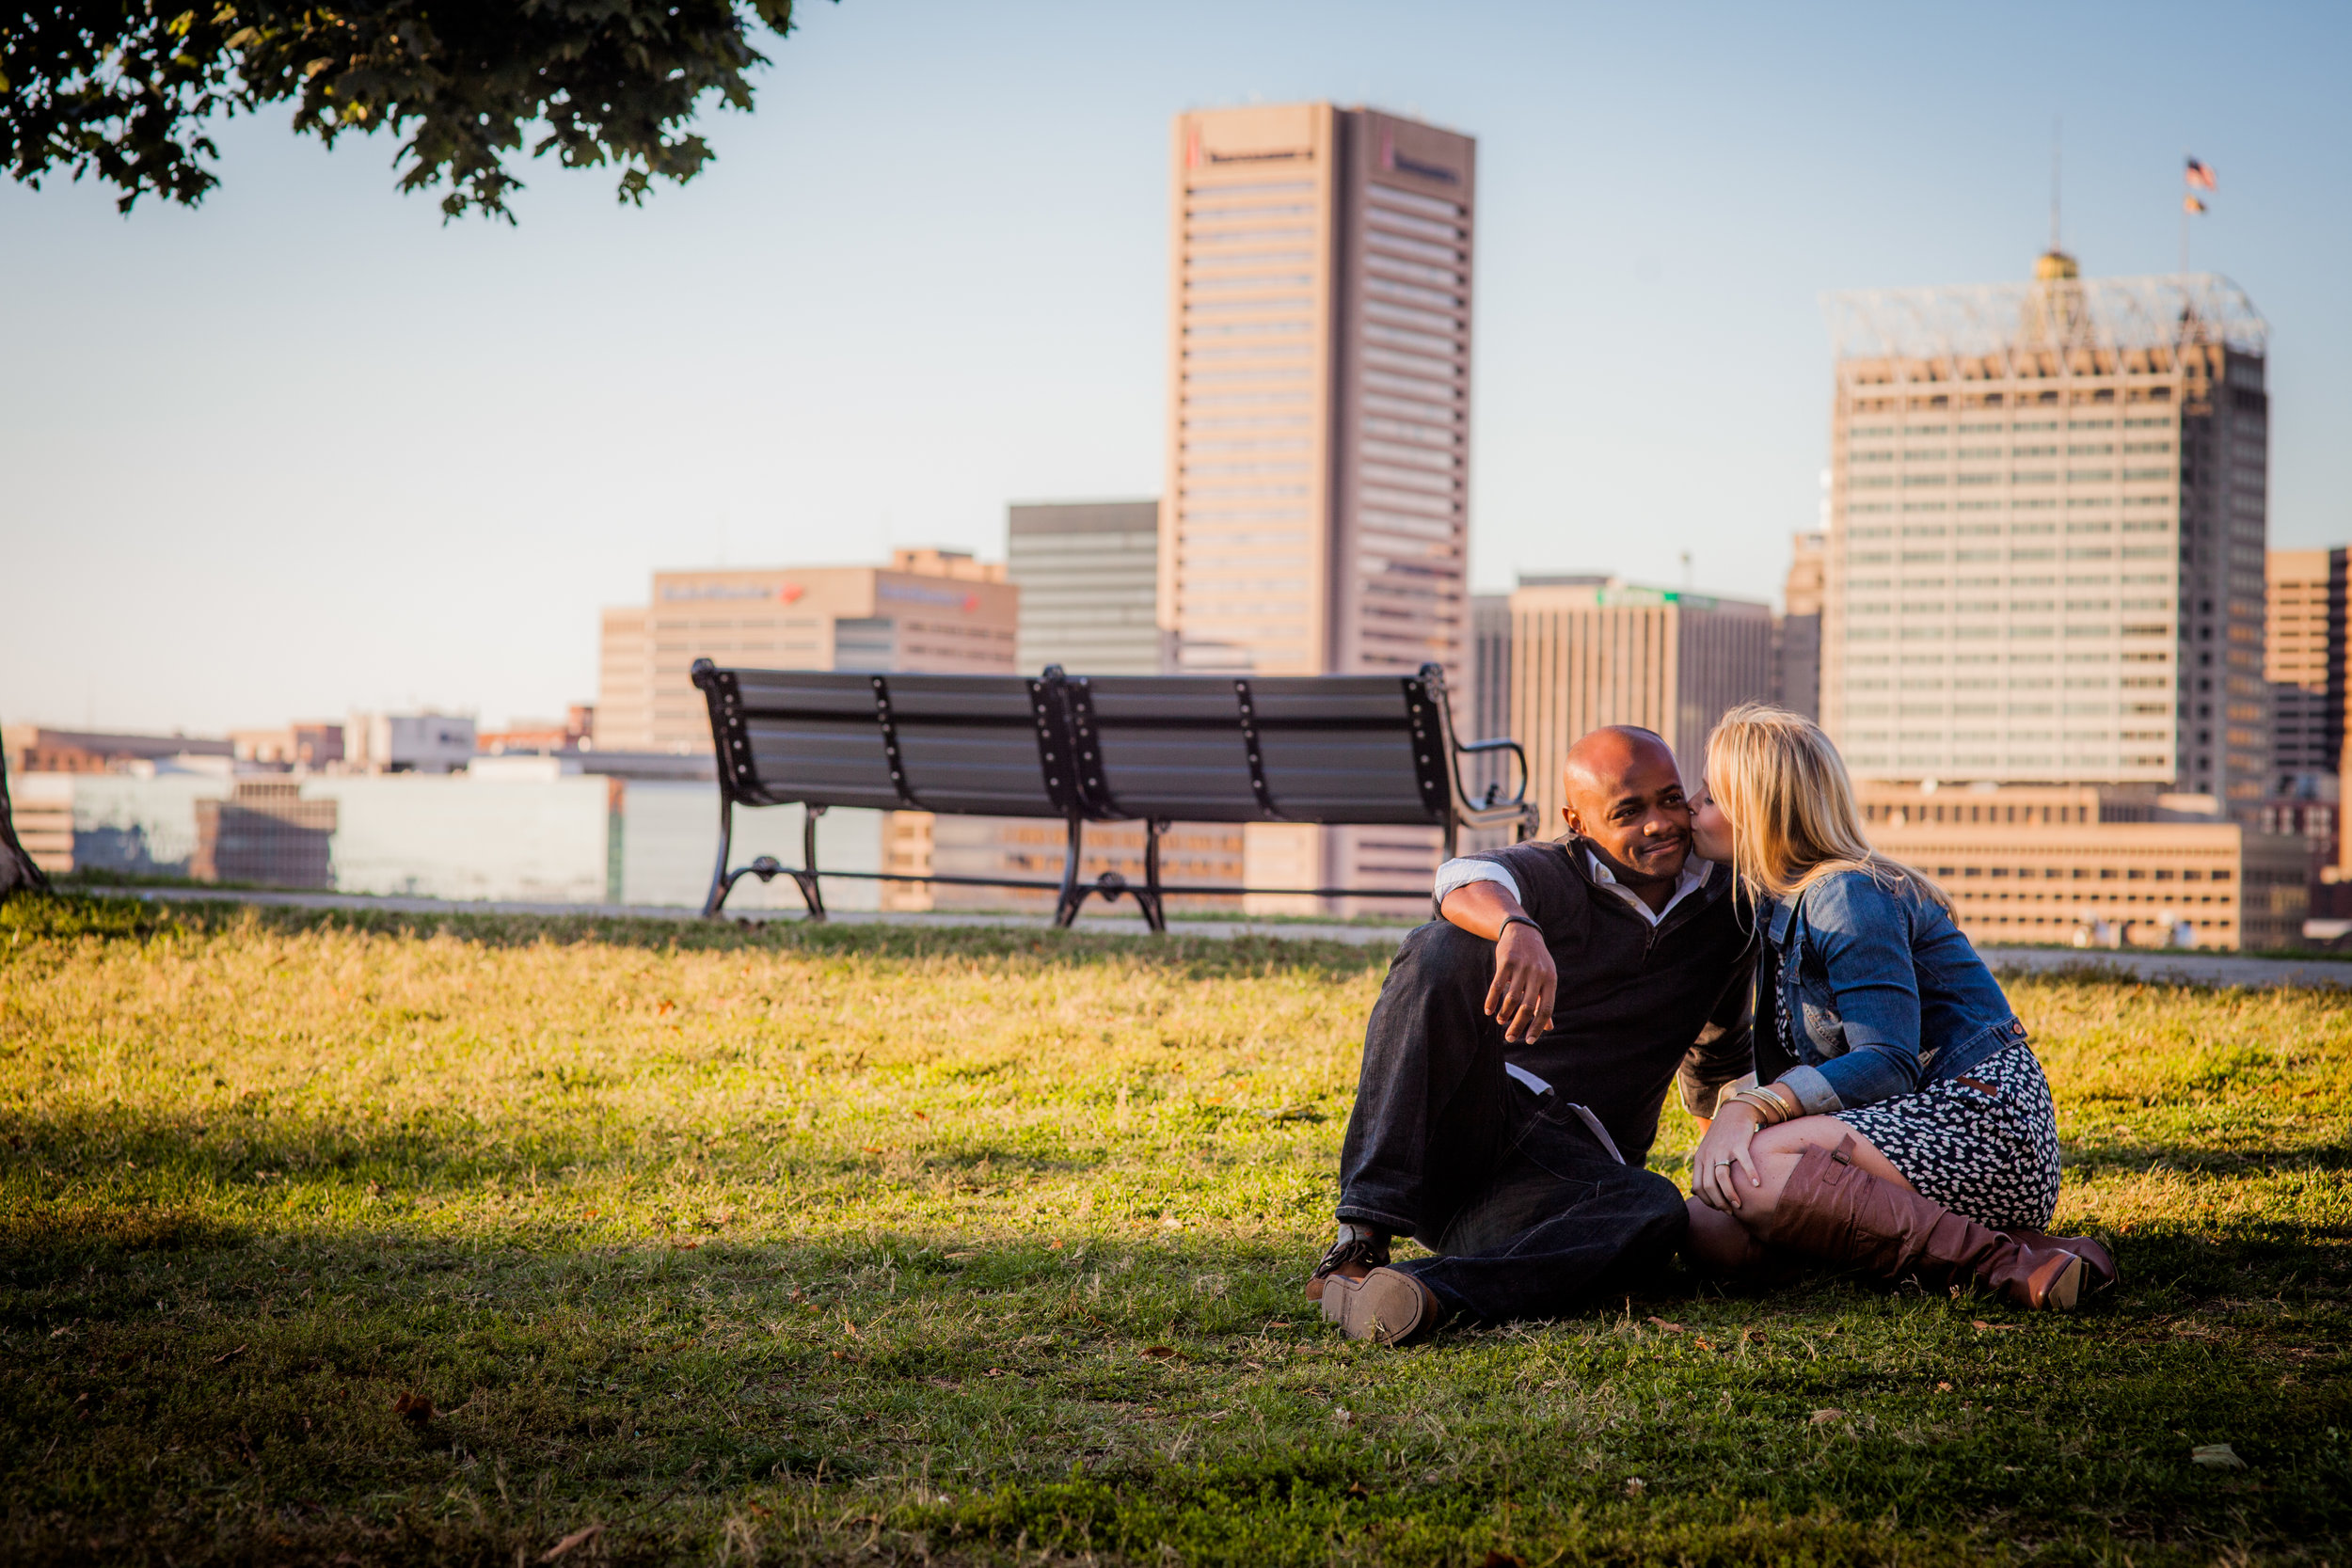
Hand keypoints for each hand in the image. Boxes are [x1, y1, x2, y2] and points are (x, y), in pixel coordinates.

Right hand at [1484, 922, 1556, 1043]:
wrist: (1522, 931)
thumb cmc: (1536, 960)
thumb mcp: (1546, 978)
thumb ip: (1545, 1001)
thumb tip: (1548, 1027)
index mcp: (1550, 980)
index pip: (1545, 1009)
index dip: (1538, 1027)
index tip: (1529, 1041)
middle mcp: (1538, 974)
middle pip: (1528, 1007)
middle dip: (1518, 1025)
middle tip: (1510, 1038)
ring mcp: (1522, 967)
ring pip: (1512, 998)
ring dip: (1505, 1013)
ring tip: (1500, 1021)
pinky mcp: (1506, 961)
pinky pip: (1497, 985)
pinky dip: (1492, 1000)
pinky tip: (1488, 1011)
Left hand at [1691, 1101, 1763, 1211]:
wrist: (1735, 1112)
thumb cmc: (1722, 1137)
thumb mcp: (1706, 1151)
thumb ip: (1702, 1170)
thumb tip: (1695, 1192)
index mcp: (1700, 1159)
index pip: (1698, 1187)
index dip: (1707, 1201)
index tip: (1719, 1208)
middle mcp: (1708, 1155)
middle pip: (1709, 1186)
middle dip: (1719, 1203)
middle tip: (1730, 1211)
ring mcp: (1722, 1149)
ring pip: (1722, 1178)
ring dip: (1731, 1195)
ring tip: (1739, 1205)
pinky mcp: (1738, 1144)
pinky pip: (1743, 1163)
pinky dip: (1750, 1175)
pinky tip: (1757, 1184)